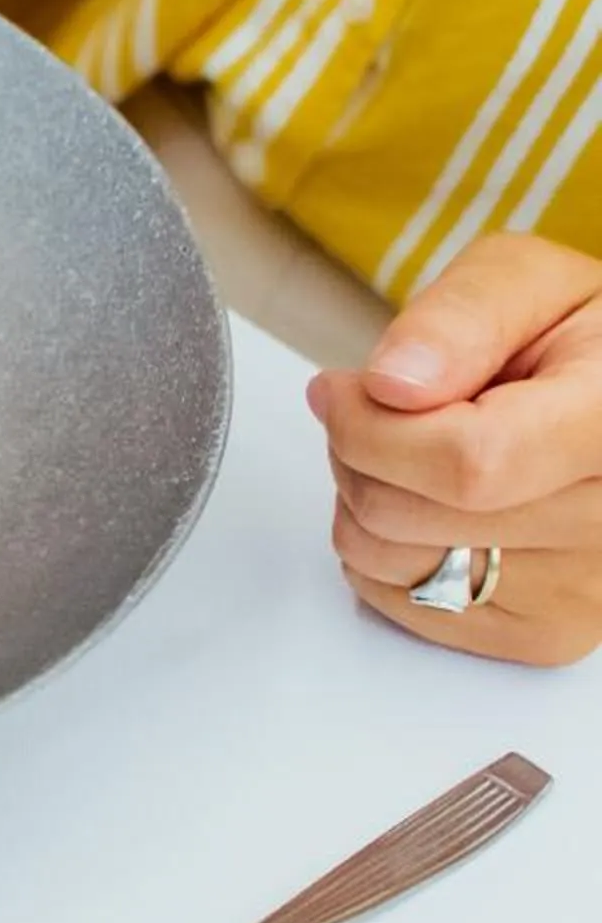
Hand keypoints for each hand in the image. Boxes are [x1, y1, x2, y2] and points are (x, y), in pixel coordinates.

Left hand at [310, 234, 601, 666]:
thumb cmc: (583, 345)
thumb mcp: (528, 286)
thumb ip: (459, 319)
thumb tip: (393, 384)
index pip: (468, 463)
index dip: (373, 427)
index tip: (345, 390)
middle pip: (410, 516)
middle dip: (359, 452)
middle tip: (385, 411)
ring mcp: (587, 594)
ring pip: (390, 562)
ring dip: (366, 500)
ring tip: (414, 454)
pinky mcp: (548, 636)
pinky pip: (403, 602)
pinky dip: (387, 550)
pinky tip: (434, 505)